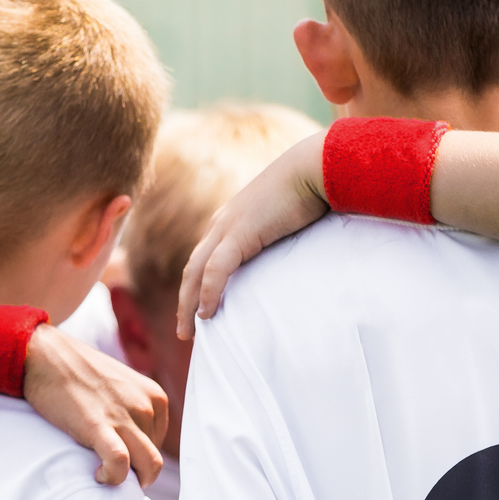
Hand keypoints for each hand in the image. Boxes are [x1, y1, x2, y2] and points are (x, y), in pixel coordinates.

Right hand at [24, 326, 167, 485]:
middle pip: (154, 458)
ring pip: (148, 466)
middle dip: (137, 473)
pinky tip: (100, 475)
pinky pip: (120, 462)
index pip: (159, 442)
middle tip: (112, 472)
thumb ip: (133, 409)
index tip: (118, 456)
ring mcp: (124, 415)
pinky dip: (113, 477)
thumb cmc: (78, 373)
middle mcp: (146, 406)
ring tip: (105, 474)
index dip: (139, 456)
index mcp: (155, 396)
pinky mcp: (98, 425)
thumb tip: (134, 443)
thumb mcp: (120, 386)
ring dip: (129, 479)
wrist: (45, 355)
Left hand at [177, 132, 328, 339]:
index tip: (199, 313)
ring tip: (189, 332)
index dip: (198, 287)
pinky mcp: (240, 233)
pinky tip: (206, 314)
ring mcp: (228, 227)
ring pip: (195, 272)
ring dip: (189, 304)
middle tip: (184, 332)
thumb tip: (286, 258)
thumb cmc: (309, 191)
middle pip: (192, 269)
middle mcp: (223, 223)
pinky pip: (215, 270)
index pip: (204, 259)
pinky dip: (208, 293)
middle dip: (185, 302)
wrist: (314, 168)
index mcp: (232, 220)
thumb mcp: (288, 220)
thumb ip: (279, 238)